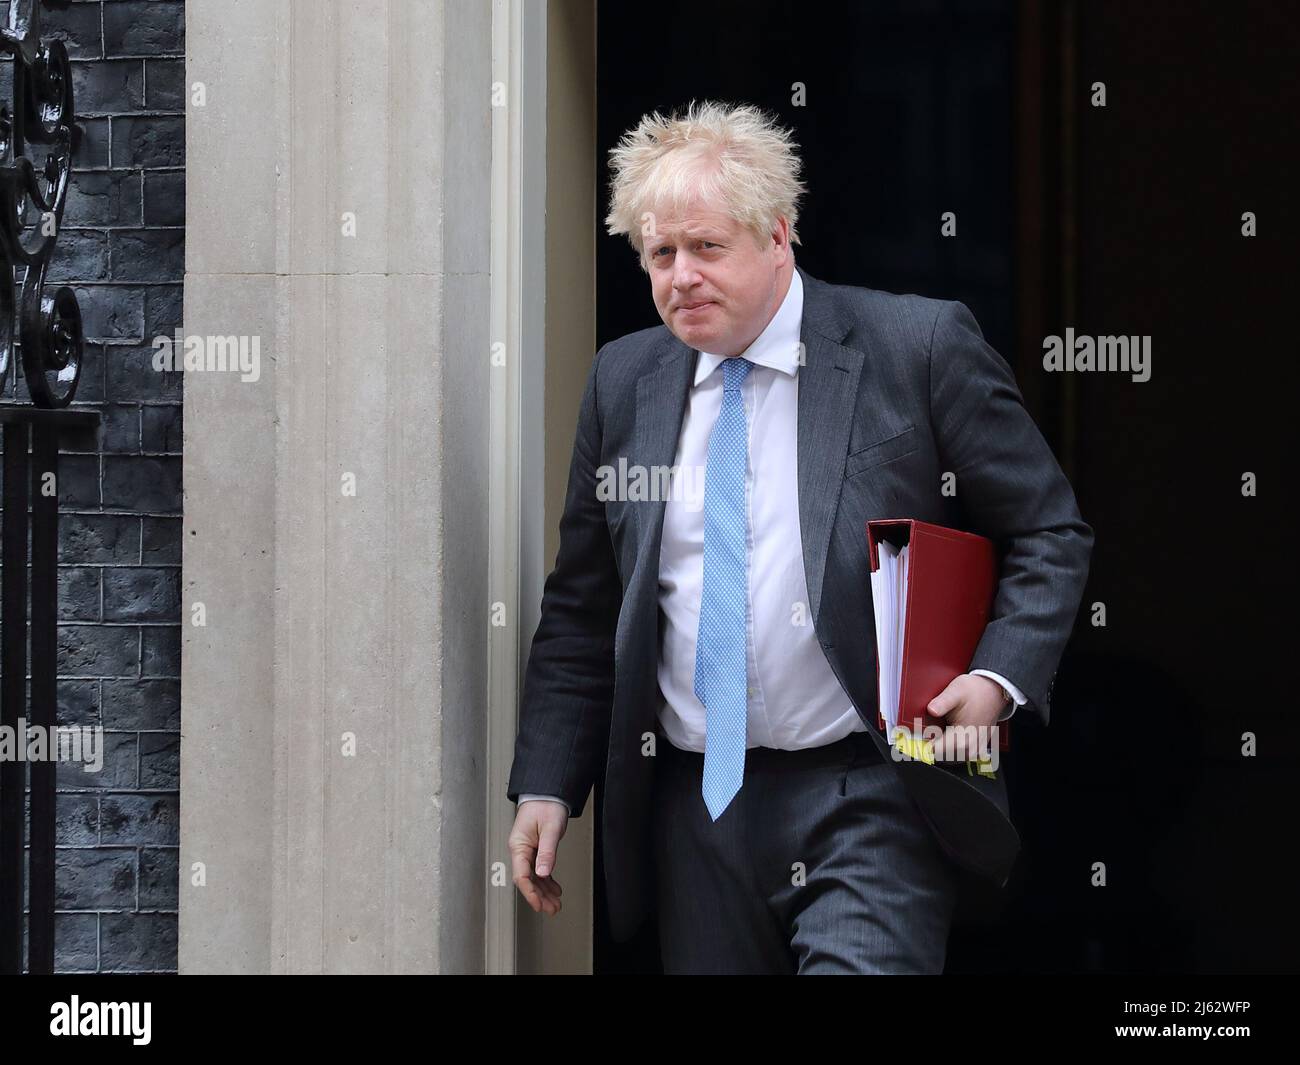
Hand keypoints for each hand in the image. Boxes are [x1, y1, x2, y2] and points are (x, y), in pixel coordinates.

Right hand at [509, 800, 568, 915]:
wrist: (547, 793)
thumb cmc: (546, 806)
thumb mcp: (550, 829)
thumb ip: (547, 852)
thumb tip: (543, 873)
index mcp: (518, 845)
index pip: (521, 875)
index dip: (530, 893)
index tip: (539, 904)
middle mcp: (520, 849)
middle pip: (527, 879)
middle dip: (539, 896)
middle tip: (552, 909)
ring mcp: (527, 850)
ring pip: (534, 876)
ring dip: (544, 891)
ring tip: (555, 904)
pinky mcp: (535, 849)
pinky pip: (539, 869)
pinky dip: (547, 880)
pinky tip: (554, 889)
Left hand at [926, 673, 1007, 760]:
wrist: (994, 691)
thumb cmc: (975, 691)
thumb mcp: (955, 691)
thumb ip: (942, 702)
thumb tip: (931, 709)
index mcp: (962, 738)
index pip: (934, 751)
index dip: (923, 743)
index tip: (917, 734)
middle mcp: (969, 748)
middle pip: (940, 756)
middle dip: (932, 744)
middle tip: (930, 728)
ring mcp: (975, 750)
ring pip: (950, 757)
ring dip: (942, 746)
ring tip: (941, 728)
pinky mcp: (978, 748)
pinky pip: (959, 754)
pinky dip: (952, 747)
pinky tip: (951, 732)